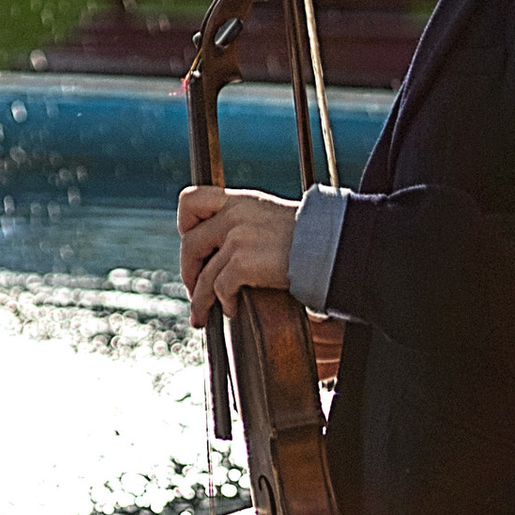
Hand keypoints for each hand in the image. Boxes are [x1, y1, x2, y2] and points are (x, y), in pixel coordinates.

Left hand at [176, 183, 300, 326]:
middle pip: (190, 244)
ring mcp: (237, 239)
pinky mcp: (243, 262)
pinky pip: (220, 289)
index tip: (192, 244)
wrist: (330, 245)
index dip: (184, 224)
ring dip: (200, 299)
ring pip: (203, 274)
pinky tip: (234, 309)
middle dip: (189, 272)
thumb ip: (243, 222)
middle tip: (194, 289)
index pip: (191, 200)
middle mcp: (234, 215)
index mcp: (238, 201)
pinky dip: (225, 303)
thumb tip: (221, 247)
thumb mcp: (268, 215)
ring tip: (203, 314)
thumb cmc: (307, 237)